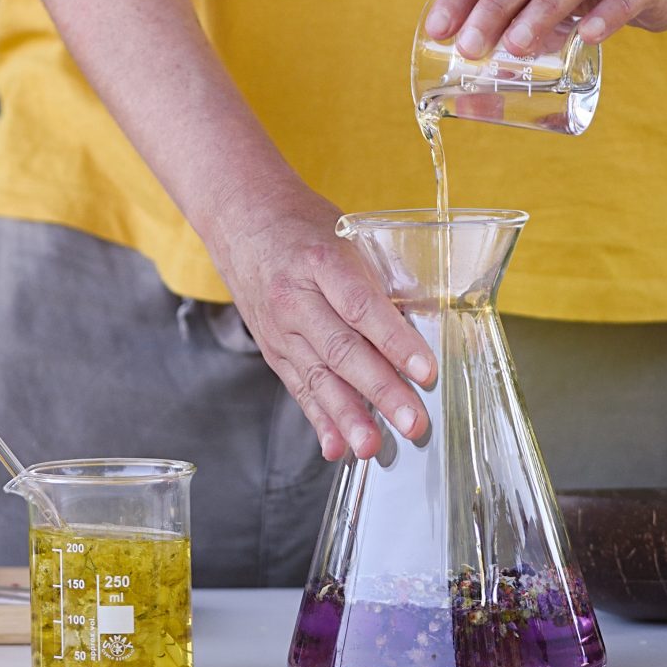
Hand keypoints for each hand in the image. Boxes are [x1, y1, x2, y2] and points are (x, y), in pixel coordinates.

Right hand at [209, 181, 435, 461]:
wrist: (240, 219)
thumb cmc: (303, 224)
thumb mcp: (346, 233)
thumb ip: (381, 275)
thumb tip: (426, 316)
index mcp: (320, 261)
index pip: (360, 306)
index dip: (394, 341)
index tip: (425, 370)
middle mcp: (294, 298)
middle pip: (340, 350)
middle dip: (380, 391)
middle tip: (412, 422)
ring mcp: (279, 327)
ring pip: (317, 377)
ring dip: (347, 417)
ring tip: (373, 447)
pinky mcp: (272, 349)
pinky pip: (297, 387)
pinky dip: (318, 419)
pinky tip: (336, 447)